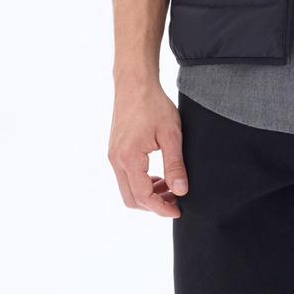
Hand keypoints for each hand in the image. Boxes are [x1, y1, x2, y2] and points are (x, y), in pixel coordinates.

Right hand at [108, 78, 186, 218]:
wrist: (134, 83)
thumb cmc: (153, 104)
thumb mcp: (171, 135)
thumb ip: (175, 165)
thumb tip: (181, 191)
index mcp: (129, 158)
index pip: (143, 197)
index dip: (162, 209)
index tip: (179, 210)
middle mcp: (116, 160)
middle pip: (131, 200)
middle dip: (153, 205)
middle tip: (175, 200)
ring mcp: (112, 156)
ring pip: (127, 190)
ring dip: (147, 195)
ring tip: (170, 187)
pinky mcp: (114, 151)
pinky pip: (124, 177)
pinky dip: (141, 183)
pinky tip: (157, 176)